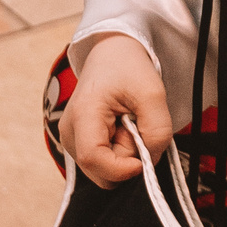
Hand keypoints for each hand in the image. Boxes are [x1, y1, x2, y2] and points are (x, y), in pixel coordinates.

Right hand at [59, 33, 173, 186]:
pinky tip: (120, 130)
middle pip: (100, 172)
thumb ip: (157, 131)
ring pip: (102, 171)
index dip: (121, 169)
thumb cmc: (128, 68)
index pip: (93, 159)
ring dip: (122, 156)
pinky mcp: (78, 143)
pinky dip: (117, 152)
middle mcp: (69, 132)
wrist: (112, 54)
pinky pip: (102, 163)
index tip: (144, 158)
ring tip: (127, 125)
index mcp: (82, 115)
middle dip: (126, 160)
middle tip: (135, 128)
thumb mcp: (153, 94)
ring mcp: (71, 139)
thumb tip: (149, 161)